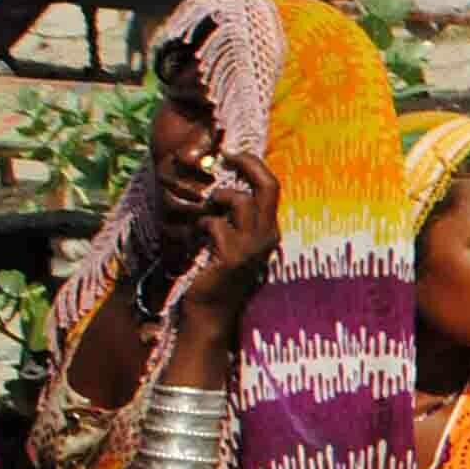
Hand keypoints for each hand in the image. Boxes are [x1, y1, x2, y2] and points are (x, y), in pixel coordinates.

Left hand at [175, 152, 281, 322]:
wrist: (211, 312)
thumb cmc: (217, 273)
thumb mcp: (234, 241)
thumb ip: (235, 218)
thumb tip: (222, 188)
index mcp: (269, 229)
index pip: (272, 187)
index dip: (254, 165)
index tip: (233, 156)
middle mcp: (267, 236)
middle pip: (268, 186)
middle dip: (248, 164)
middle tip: (228, 157)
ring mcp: (252, 247)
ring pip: (240, 201)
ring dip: (218, 200)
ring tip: (207, 211)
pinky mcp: (232, 257)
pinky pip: (215, 224)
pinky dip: (202, 224)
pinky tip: (198, 237)